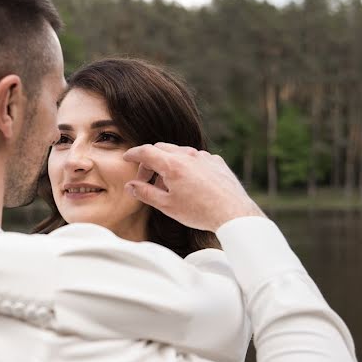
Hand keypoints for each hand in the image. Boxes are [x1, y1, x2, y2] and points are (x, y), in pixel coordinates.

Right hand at [123, 143, 264, 231]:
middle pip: (161, 148)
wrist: (233, 213)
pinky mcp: (217, 161)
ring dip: (168, 164)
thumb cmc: (199, 212)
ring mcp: (204, 156)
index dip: (133, 154)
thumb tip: (131, 186)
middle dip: (150, 162)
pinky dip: (187, 166)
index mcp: (172, 164)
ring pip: (179, 152)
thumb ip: (145, 193)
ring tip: (169, 186)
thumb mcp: (167, 206)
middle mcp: (188, 155)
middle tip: (146, 180)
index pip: (146, 152)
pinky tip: (190, 184)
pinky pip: (196, 158)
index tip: (127, 158)